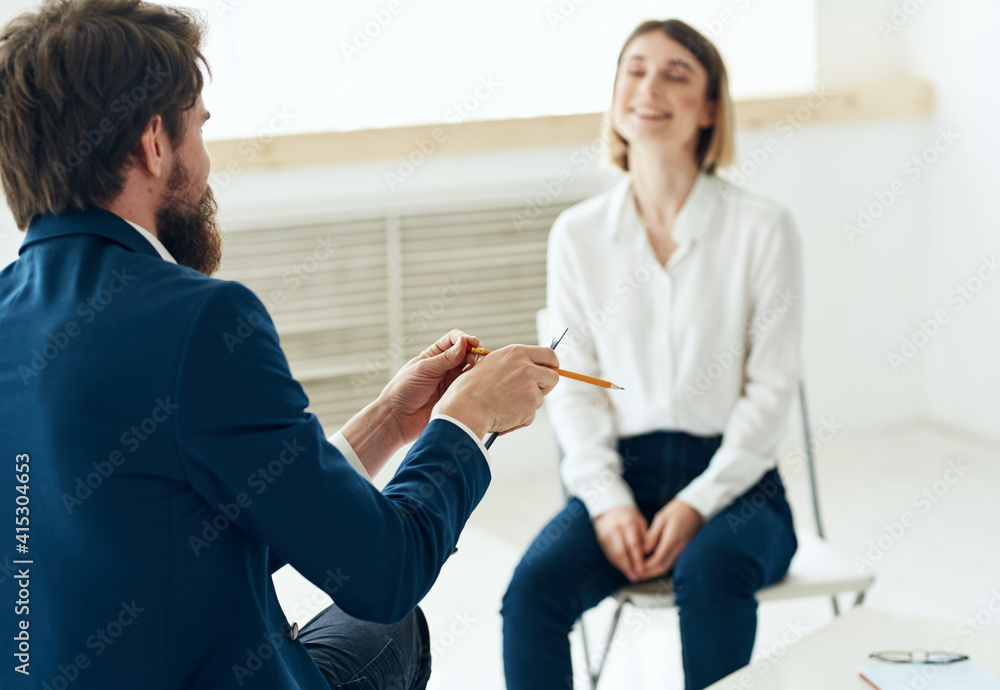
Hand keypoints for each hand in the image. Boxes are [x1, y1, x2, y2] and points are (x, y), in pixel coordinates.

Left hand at [377, 329, 482, 444]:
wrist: (398, 418)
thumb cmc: (403, 390)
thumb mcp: (423, 369)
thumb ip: (445, 358)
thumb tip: (464, 342)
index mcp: (434, 355)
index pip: (453, 340)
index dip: (464, 339)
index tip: (472, 343)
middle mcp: (445, 366)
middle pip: (466, 353)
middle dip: (474, 352)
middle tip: (475, 359)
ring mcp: (451, 381)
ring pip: (471, 369)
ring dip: (477, 366)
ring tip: (477, 370)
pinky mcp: (456, 396)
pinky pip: (470, 386)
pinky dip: (476, 381)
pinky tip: (477, 382)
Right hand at [433, 343, 559, 437]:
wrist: (464, 409)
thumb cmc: (469, 389)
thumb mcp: (490, 365)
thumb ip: (511, 364)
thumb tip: (527, 368)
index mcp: (516, 353)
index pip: (548, 354)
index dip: (552, 365)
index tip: (550, 371)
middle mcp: (527, 367)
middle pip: (553, 376)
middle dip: (546, 386)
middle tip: (532, 393)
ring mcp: (530, 387)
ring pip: (539, 398)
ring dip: (527, 404)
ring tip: (503, 406)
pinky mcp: (530, 406)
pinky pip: (530, 414)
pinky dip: (520, 418)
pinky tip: (502, 415)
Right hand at [593, 506, 647, 582]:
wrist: (610, 508)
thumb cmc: (629, 517)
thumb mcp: (640, 522)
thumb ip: (644, 537)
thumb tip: (649, 554)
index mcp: (627, 523)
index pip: (633, 544)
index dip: (638, 559)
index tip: (643, 569)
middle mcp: (615, 529)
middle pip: (621, 552)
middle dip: (629, 567)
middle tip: (637, 577)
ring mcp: (606, 534)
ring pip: (614, 555)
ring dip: (623, 568)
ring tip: (631, 576)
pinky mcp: (600, 539)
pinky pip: (609, 554)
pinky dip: (617, 564)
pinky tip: (624, 569)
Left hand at [639, 499, 703, 579]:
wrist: (697, 509)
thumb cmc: (678, 510)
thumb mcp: (662, 518)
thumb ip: (652, 535)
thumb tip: (643, 549)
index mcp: (672, 540)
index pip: (658, 560)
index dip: (646, 568)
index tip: (635, 569)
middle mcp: (679, 548)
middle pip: (662, 567)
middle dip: (648, 573)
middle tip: (636, 574)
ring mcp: (683, 551)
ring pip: (667, 567)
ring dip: (654, 571)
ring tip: (641, 571)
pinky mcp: (684, 551)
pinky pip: (671, 562)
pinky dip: (660, 566)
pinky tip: (652, 564)